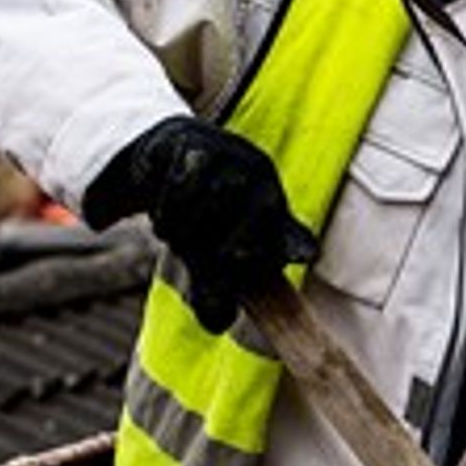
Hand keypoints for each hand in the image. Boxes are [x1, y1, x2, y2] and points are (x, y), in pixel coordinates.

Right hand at [82, 116, 318, 332]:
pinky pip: (179, 186)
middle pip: (238, 229)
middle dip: (207, 251)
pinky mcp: (197, 142)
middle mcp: (260, 180)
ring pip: (208, 208)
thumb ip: (213, 292)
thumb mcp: (206, 256)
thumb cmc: (197, 213)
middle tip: (189, 248)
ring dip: (181, 228)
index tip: (304, 257)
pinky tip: (163, 208)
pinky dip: (165, 207)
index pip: (289, 233)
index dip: (295, 245)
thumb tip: (217, 324)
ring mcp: (231, 156)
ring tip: (174, 227)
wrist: (162, 159)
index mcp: (273, 209)